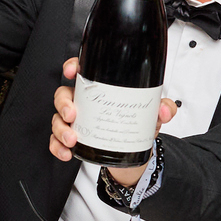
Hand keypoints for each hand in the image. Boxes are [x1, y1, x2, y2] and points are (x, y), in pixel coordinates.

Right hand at [47, 57, 176, 175]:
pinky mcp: (72, 139)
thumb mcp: (151, 115)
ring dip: (60, 129)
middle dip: (63, 104)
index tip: (72, 71)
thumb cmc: (136, 125)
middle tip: (72, 115)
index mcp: (99, 90)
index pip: (82, 72)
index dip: (72, 67)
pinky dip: (57, 147)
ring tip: (72, 139)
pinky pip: (56, 141)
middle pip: (63, 95)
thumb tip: (165, 110)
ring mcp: (76, 121)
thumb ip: (162, 109)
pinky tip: (67, 152)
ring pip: (57, 119)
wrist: (134, 152)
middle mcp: (83, 103)